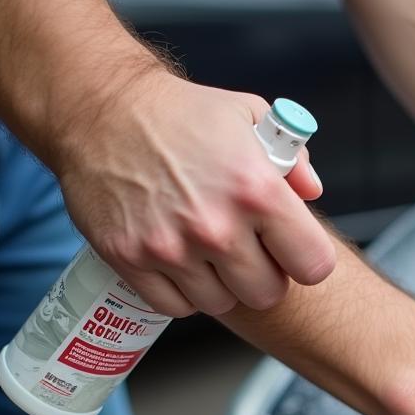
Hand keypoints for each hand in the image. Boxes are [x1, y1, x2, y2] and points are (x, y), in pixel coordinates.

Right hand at [57, 70, 336, 316]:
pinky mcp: (130, 259)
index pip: (313, 265)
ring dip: (222, 284)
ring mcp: (171, 247)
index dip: (307, 259)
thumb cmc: (180, 113)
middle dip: (265, 275)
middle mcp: (216, 226)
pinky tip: (182, 261)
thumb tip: (312, 193)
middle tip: (250, 251)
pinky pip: (175, 306)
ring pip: (221, 303)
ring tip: (210, 252)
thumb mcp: (251, 116)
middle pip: (267, 293)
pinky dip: (182, 291)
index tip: (293, 250)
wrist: (101, 108)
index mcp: (256, 190)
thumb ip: (293, 159)